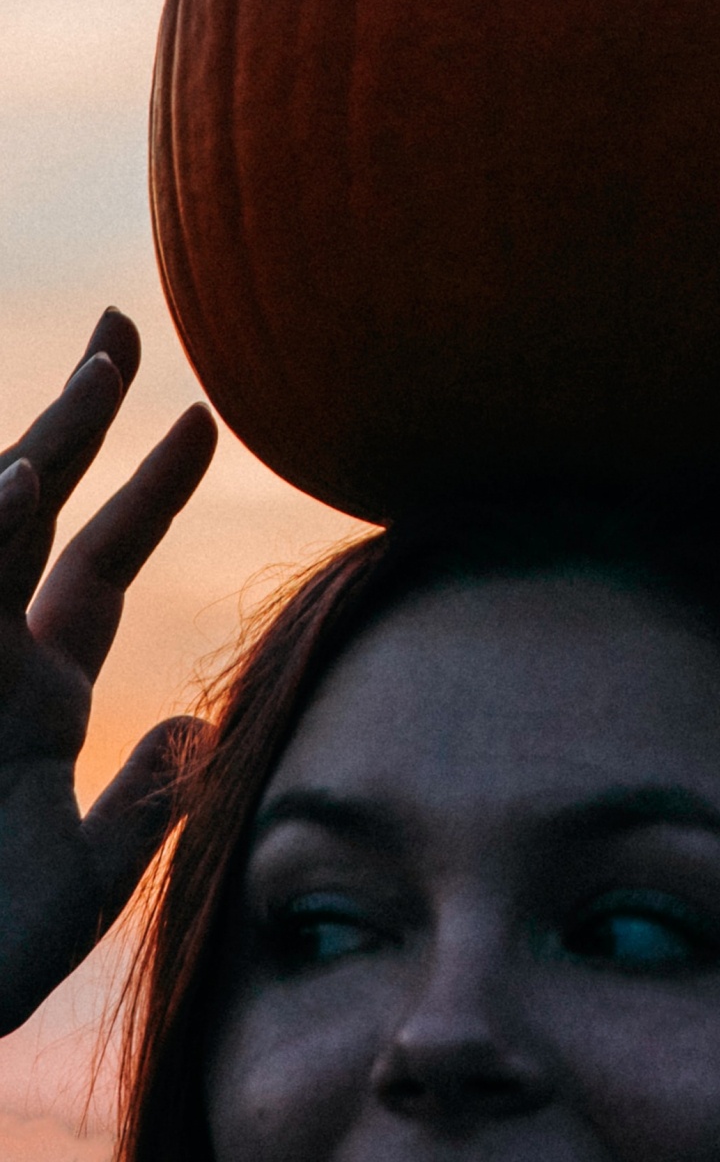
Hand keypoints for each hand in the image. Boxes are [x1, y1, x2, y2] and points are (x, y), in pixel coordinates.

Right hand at [0, 310, 215, 1035]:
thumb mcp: (82, 887)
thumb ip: (146, 806)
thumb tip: (200, 724)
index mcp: (34, 696)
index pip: (103, 565)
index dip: (150, 489)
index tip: (203, 417)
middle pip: (47, 514)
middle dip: (84, 421)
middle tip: (126, 328)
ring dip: (46, 450)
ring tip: (102, 370)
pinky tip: (22, 483)